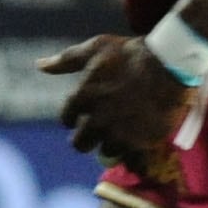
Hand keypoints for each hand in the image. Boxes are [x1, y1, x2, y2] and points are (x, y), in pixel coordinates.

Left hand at [40, 30, 195, 171]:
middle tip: (101, 126)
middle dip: (88, 136)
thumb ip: (66, 60)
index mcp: (82, 98)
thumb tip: (39, 65)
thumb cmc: (130, 53)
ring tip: (124, 129)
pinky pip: (130, 158)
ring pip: (105, 152)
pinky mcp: (140, 143)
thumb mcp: (96, 49)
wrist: (169, 64)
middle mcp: (97, 120)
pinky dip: (132, 153)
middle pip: (80, 144)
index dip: (75, 116)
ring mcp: (118, 134)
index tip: (86, 111)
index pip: (66, 119)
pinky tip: (138, 141)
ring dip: (111, 143)